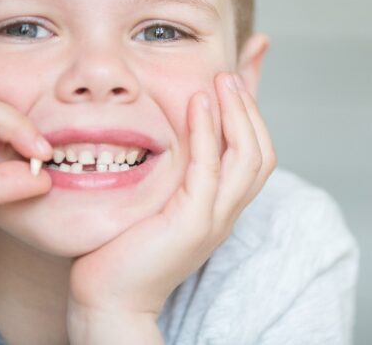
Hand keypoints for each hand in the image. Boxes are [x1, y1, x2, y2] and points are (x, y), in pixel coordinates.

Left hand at [67, 73, 275, 342]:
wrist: (109, 297)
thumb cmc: (124, 246)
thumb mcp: (157, 197)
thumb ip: (170, 168)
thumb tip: (171, 135)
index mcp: (221, 207)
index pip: (257, 155)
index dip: (252, 116)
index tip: (234, 80)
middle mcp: (225, 213)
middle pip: (262, 154)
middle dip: (250, 109)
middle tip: (230, 74)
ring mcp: (213, 219)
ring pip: (248, 159)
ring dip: (238, 114)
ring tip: (221, 81)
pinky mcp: (192, 223)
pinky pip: (210, 169)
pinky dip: (207, 132)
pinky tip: (197, 104)